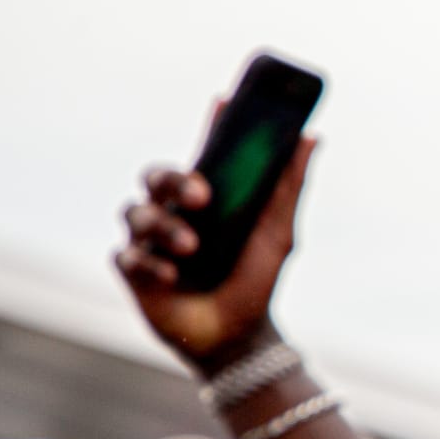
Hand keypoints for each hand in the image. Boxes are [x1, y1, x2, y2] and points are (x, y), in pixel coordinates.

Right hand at [113, 122, 313, 370]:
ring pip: (137, 214)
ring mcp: (150, 240)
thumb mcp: (277, 233)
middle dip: (175, 180)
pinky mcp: (134, 272)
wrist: (238, 337)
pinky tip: (172, 276)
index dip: (210, 125)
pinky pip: (128, 256)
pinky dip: (150, 264)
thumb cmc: (256, 281)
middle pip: (156, 176)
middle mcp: (173, 211)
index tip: (225, 101)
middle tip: (203, 195)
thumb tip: (311, 136)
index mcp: (206, 197)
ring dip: (165, 228)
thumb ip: (288, 186)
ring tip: (192, 247)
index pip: (202, 151)